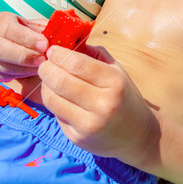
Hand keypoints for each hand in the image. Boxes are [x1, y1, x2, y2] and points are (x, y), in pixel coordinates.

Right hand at [0, 12, 48, 80]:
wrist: (22, 43)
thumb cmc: (31, 33)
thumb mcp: (38, 26)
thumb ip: (46, 29)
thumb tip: (56, 34)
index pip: (8, 28)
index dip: (27, 38)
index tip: (44, 44)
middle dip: (24, 56)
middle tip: (43, 59)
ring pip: (1, 65)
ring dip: (24, 68)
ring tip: (41, 66)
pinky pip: (3, 76)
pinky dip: (20, 75)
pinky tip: (32, 71)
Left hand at [38, 44, 160, 166]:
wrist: (137, 135)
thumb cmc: (125, 96)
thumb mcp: (116, 70)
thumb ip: (93, 55)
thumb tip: (66, 45)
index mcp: (114, 82)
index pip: (77, 64)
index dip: (59, 54)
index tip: (53, 50)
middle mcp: (102, 104)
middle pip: (60, 81)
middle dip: (47, 68)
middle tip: (45, 63)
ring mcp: (88, 124)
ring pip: (52, 99)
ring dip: (45, 85)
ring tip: (49, 79)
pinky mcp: (77, 138)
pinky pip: (55, 114)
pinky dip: (53, 101)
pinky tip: (59, 96)